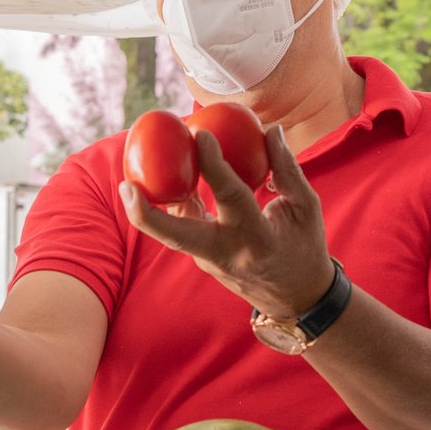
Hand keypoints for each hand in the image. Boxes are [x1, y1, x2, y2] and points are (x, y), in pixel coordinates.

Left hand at [120, 126, 334, 317]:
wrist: (295, 299)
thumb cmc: (303, 246)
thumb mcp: (306, 208)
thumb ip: (287, 169)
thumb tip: (269, 130)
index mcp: (257, 238)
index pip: (231, 197)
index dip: (214, 166)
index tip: (200, 135)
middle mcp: (226, 253)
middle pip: (177, 236)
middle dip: (145, 214)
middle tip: (125, 186)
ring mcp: (209, 262)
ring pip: (173, 235)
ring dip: (148, 211)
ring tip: (128, 183)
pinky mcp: (202, 262)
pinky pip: (184, 230)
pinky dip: (172, 208)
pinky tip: (159, 185)